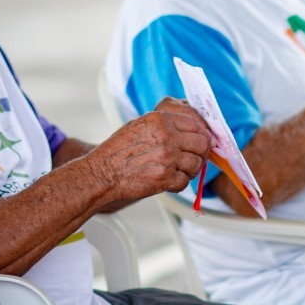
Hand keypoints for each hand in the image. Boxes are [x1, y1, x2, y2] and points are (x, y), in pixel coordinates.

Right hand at [88, 97, 211, 201]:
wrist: (103, 173)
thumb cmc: (118, 150)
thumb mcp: (140, 125)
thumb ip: (165, 124)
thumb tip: (191, 129)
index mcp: (161, 120)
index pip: (195, 124)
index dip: (201, 135)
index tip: (200, 143)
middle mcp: (166, 137)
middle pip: (202, 143)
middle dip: (201, 153)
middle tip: (195, 158)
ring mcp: (167, 158)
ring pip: (197, 164)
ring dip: (191, 170)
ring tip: (180, 171)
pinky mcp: (164, 178)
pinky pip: (185, 182)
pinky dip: (179, 184)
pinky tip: (170, 181)